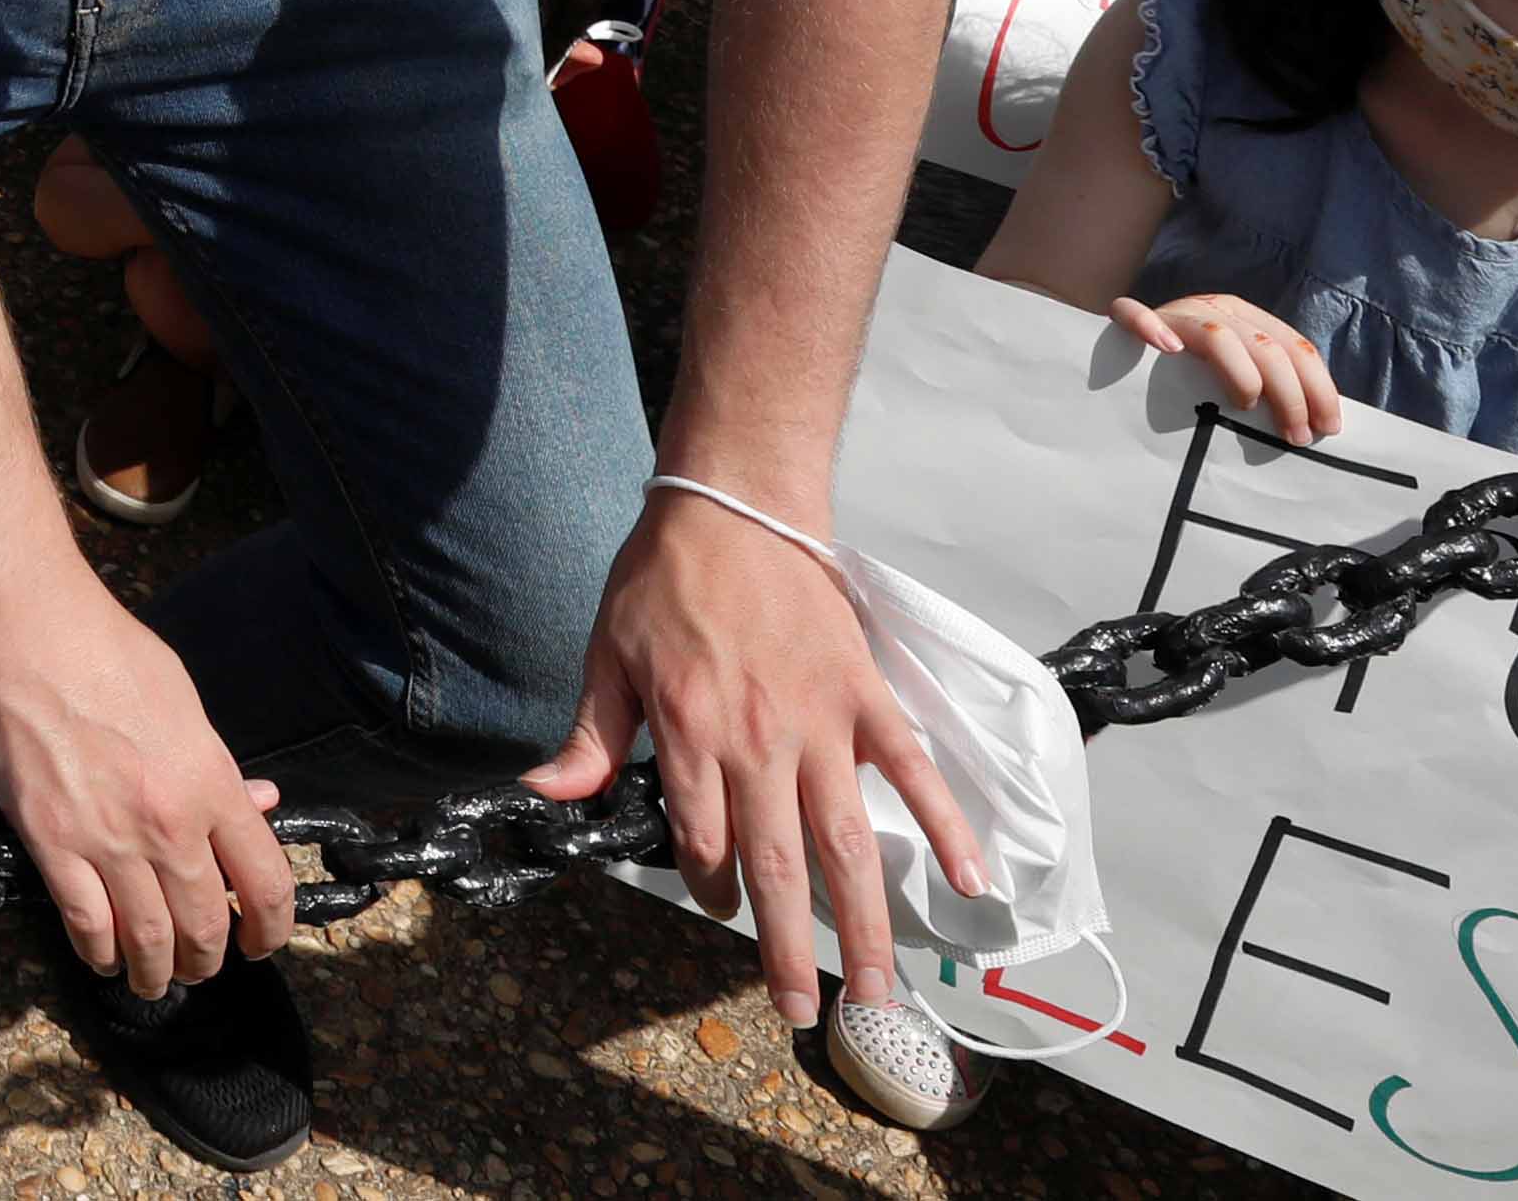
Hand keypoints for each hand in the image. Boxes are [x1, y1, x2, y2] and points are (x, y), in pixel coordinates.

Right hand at [0, 575, 291, 990]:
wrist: (26, 625)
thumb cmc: (106, 647)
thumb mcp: (184, 700)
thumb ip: (219, 766)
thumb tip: (255, 804)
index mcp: (212, 783)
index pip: (266, 884)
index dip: (272, 928)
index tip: (262, 941)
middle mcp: (168, 823)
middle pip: (204, 925)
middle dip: (208, 959)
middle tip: (202, 965)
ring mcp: (107, 838)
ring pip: (148, 939)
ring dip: (157, 972)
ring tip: (156, 981)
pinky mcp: (50, 841)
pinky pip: (86, 923)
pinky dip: (100, 952)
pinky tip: (105, 958)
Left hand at [528, 487, 981, 1029]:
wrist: (733, 504)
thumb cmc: (662, 578)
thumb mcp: (605, 653)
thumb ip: (590, 735)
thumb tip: (546, 793)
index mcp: (690, 734)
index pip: (703, 841)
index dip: (709, 886)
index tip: (722, 909)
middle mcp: (758, 742)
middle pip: (779, 865)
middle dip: (790, 948)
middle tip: (803, 1013)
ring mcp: (821, 723)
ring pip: (847, 841)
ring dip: (866, 920)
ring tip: (881, 990)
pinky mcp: (866, 697)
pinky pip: (912, 771)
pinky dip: (945, 826)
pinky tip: (971, 883)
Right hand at [1113, 289, 1344, 448]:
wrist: (1125, 355)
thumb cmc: (1190, 378)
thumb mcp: (1239, 374)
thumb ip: (1269, 387)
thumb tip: (1316, 426)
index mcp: (1248, 319)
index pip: (1296, 347)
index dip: (1318, 388)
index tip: (1328, 428)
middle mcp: (1217, 309)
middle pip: (1266, 346)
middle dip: (1290, 394)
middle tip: (1295, 436)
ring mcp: (1176, 314)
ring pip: (1219, 337)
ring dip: (1243, 375)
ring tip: (1247, 406)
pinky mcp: (1132, 320)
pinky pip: (1135, 315)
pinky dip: (1151, 328)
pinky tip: (1167, 349)